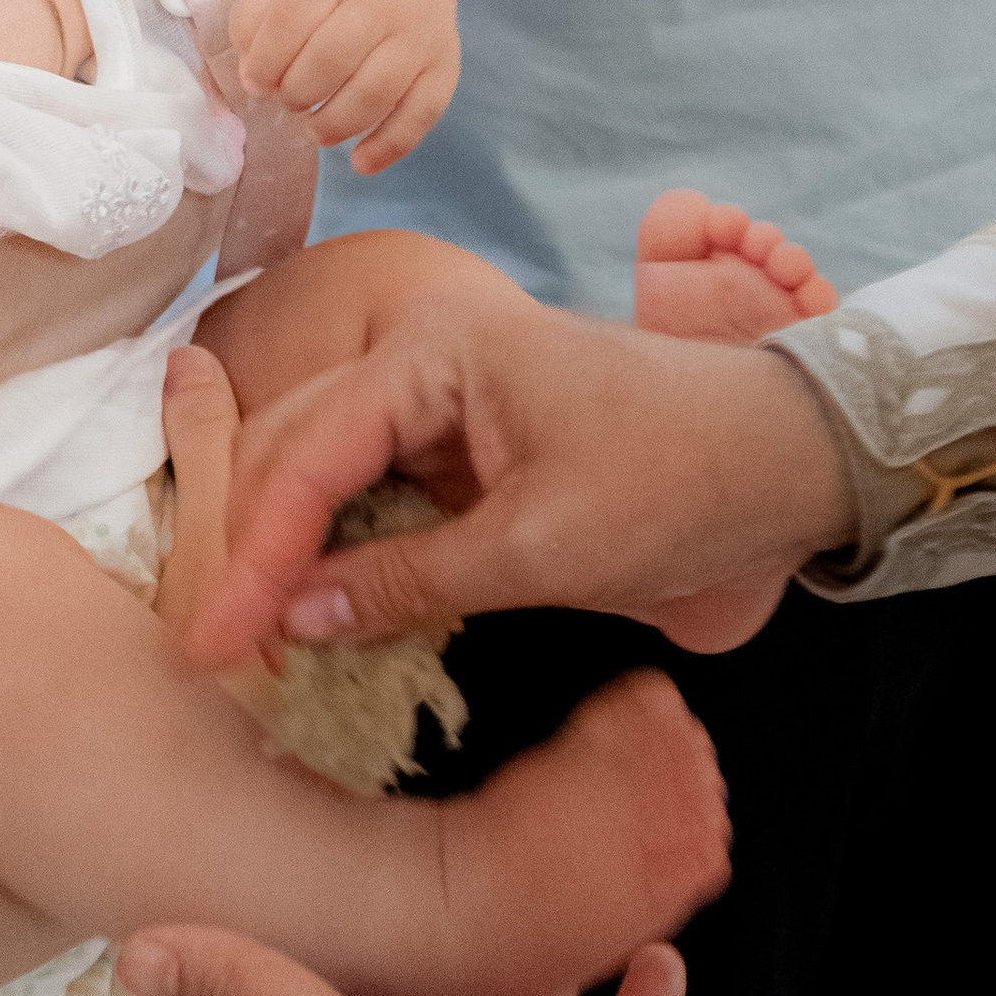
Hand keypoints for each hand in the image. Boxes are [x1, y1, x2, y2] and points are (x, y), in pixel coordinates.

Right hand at [179, 282, 855, 669]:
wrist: (786, 459)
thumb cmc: (682, 483)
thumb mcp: (545, 550)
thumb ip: (410, 582)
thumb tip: (293, 618)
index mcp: (434, 349)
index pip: (307, 454)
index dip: (251, 554)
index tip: (213, 641)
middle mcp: (419, 353)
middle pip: (289, 448)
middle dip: (243, 546)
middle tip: (208, 646)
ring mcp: (434, 392)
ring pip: (316, 468)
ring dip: (276, 548)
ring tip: (238, 633)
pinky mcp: (455, 438)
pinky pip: (365, 489)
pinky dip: (328, 546)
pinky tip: (301, 605)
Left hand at [224, 0, 458, 174]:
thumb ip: (252, 14)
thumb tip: (251, 74)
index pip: (291, 17)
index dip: (264, 59)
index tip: (255, 80)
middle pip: (330, 59)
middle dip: (295, 93)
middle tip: (287, 99)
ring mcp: (419, 34)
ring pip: (373, 93)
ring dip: (332, 124)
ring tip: (313, 127)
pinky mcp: (444, 64)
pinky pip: (420, 114)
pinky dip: (388, 147)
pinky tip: (360, 162)